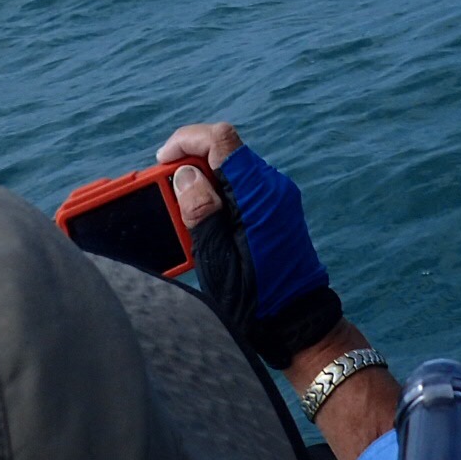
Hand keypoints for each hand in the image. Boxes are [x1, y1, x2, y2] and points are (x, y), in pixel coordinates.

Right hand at [155, 121, 341, 368]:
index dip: (186, 141)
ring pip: (232, 166)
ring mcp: (278, 196)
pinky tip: (205, 220)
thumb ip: (200, 212)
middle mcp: (272, 187)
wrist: (298, 320)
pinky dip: (218, 191)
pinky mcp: (277, 207)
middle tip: (166, 191)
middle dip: (190, 162)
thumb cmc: (258, 298)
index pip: (221, 140)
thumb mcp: (217, 259)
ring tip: (182, 212)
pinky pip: (242, 185)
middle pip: (224, 150)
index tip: (163, 162)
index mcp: (258, 195)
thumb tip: (186, 174)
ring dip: (203, 179)